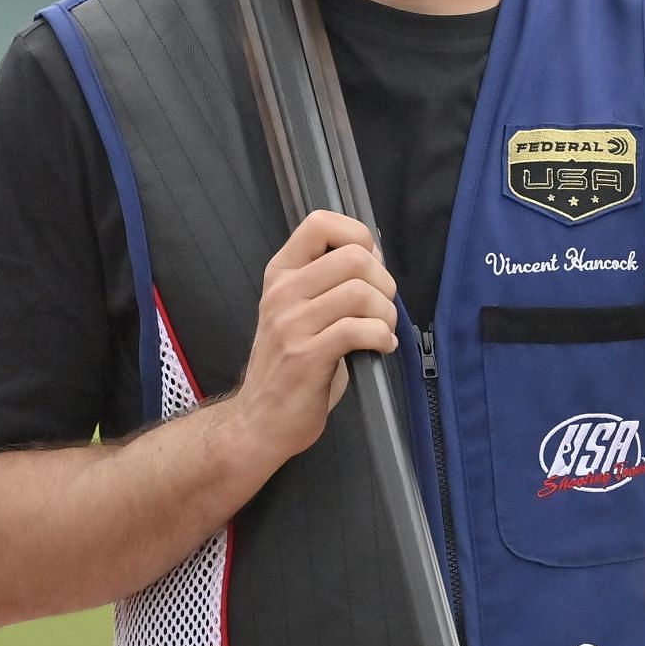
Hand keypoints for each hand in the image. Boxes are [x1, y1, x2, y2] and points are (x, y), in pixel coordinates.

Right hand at [228, 210, 399, 464]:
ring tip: (382, 330)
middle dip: (384, 282)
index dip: (358, 235)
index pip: (319, 223)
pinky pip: (357, 330)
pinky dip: (382, 337)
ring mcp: (291, 324)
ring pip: (360, 293)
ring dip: (386, 313)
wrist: (259, 422)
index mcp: (281, 274)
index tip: (371, 265)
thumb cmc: (290, 365)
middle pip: (354, 258)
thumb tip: (375, 256)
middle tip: (382, 308)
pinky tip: (381, 346)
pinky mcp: (305, 356)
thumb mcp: (300, 311)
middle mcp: (282, 293)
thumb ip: (329, 281)